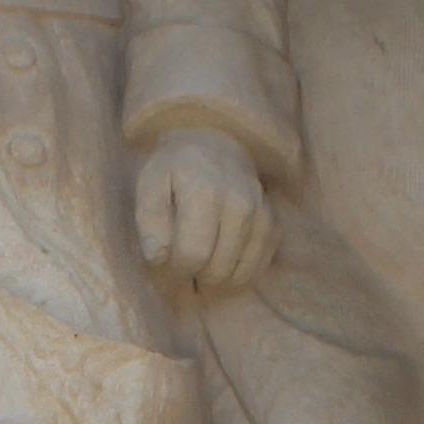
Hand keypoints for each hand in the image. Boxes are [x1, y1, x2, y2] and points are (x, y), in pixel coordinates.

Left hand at [136, 130, 273, 295]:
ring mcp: (262, 215)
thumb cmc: (175, 171)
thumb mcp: (150, 186)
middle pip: (217, 269)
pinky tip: (222, 260)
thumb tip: (157, 258)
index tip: (168, 258)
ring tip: (202, 261)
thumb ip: (149, 223)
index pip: (193, 254)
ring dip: (216, 278)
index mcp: (205, 192)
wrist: (214, 145)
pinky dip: (238, 273)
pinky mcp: (274, 225)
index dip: (176, 267)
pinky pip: (257, 268)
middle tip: (184, 259)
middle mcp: (240, 203)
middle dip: (195, 275)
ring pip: (239, 275)